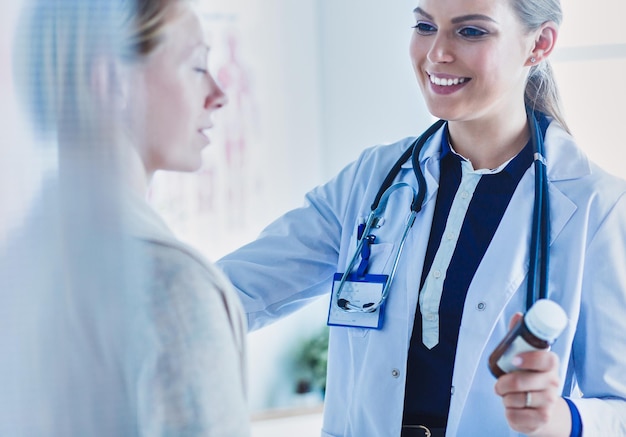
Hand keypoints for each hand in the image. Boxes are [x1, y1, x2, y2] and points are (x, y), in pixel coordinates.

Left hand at [493, 314, 570, 435]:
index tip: (513, 360)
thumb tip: (518, 315)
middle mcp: (553, 384)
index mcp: (550, 366)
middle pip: (523, 382)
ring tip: (510, 396)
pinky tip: (515, 409)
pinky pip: (514, 416)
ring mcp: (549, 403)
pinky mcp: (541, 420)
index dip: (529, 359)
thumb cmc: (530, 379)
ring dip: (505, 398)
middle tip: (500, 384)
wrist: (544, 412)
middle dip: (503, 383)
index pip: (546, 359)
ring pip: (515, 399)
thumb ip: (519, 338)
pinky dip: (508, 412)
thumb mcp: (525, 359)